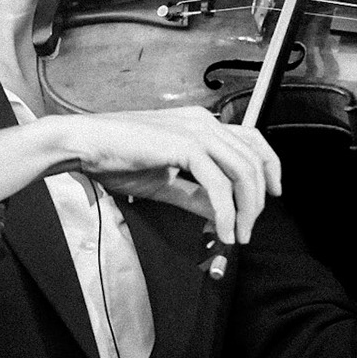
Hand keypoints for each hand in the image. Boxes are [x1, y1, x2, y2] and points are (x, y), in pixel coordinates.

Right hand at [63, 107, 281, 243]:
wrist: (84, 145)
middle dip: (257, 200)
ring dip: (245, 208)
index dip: (269, 167)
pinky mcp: (184, 144)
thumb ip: (194, 195)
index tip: (272, 195)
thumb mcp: (164, 181)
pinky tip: (222, 230)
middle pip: (253, 158)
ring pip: (242, 170)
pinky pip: (218, 183)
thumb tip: (220, 213)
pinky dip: (225, 211)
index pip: (251, 140)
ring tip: (236, 235)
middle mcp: (203, 122)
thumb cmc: (115, 159)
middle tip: (247, 229)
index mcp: (200, 124)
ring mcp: (195, 130)